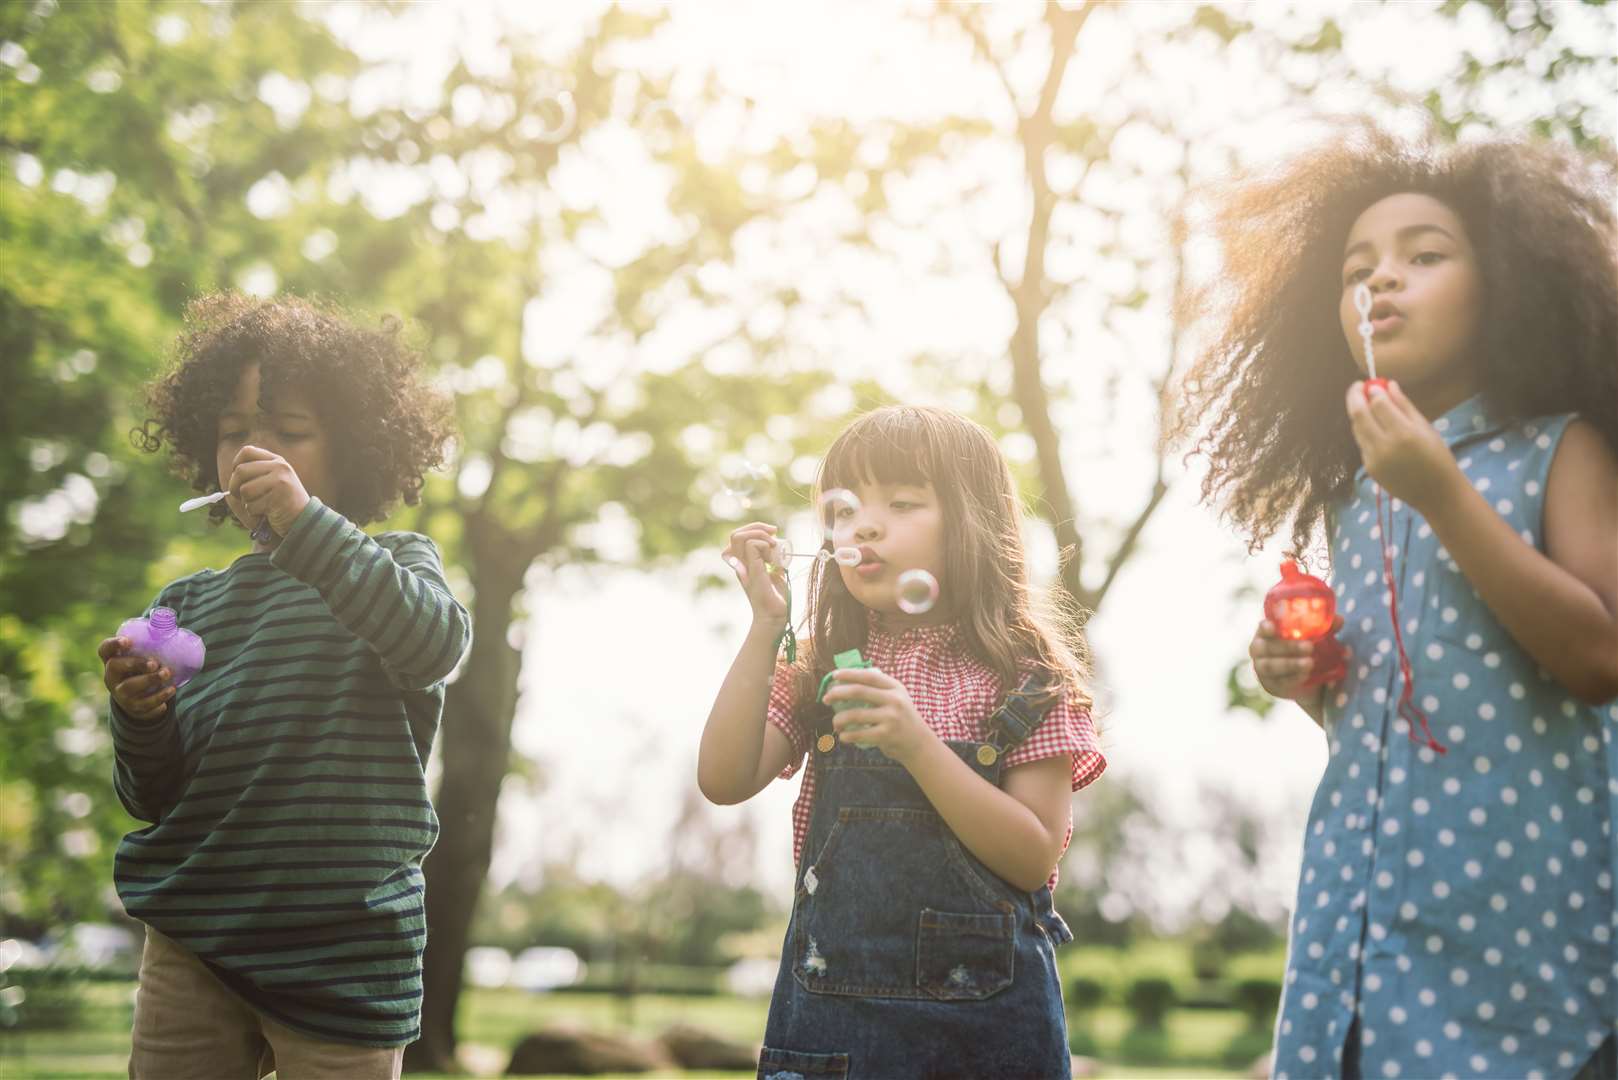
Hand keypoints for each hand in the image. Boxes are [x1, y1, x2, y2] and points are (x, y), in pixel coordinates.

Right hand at [98, 636, 174, 720]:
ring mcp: (120, 693)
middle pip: (115, 667)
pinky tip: (171, 690)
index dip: (113, 644)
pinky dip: (159, 698)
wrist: (138, 699)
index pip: (104, 650)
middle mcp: (112, 677)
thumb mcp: (142, 656)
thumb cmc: (142, 670)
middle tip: (155, 663)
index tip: (128, 641)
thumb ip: (151, 643)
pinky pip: (144, 704)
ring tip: (168, 673)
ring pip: (129, 688)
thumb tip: (171, 620)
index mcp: (112, 660)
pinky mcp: (132, 707)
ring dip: (150, 680)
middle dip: (135, 664)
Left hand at [225, 445, 309, 541]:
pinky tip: (268, 513)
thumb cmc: (280, 504)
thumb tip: (228, 485)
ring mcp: (280, 480)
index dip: (236, 464)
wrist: (303, 520)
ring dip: (247, 503)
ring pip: (244, 490)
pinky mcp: (279, 497)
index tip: (239, 478)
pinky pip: (252, 506)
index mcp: (276, 461)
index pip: (247, 451)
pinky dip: (254, 514)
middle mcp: (279, 467)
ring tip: (260, 506)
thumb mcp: (268, 484)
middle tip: (242, 498)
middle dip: (235, 487)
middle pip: (240, 471)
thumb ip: (251, 477)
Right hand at [724, 522, 787, 625]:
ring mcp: (743, 567)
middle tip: (774, 532)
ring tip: (773, 546)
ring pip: (738, 536)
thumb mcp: (775, 572)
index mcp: (744, 563)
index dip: (754, 529)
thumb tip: (780, 547)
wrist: (774, 617)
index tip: (773, 533)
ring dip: (760, 534)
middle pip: (735, 534)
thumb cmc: (776, 598)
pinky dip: (765, 545)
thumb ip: (773, 560)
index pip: (738, 538)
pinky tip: (774, 558)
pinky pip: (752, 545)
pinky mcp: (752, 570)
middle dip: (756, 526)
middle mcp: (740, 564)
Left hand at [823, 667, 932, 764]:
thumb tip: (850, 678)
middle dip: (837, 694)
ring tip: (835, 723)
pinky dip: (847, 736)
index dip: (849, 674)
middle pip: (859, 692)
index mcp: (895, 687)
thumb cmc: (902, 718)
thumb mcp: (898, 697)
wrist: (919, 743)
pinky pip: (859, 734)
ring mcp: (891, 718)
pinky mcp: (886, 735)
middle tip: (825, 699)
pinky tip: (843, 736)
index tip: (834, 676)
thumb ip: (880, 688)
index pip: (869, 675)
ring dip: (839, 719)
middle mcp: (895, 700)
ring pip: (855, 715)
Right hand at [1249, 616, 1343, 706]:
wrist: (1307, 679)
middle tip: (1309, 646)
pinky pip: (1279, 681)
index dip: (1265, 627)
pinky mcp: (1270, 684)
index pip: (1262, 628)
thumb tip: (1338, 620)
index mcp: (1268, 633)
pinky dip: (1293, 678)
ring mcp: (1262, 668)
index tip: (1273, 627)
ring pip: (1271, 666)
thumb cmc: (1306, 650)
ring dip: (1290, 664)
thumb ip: (1324, 628)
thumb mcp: (1316, 638)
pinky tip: (1305, 676)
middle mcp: (1259, 649)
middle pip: (1267, 647)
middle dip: (1288, 647)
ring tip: (1310, 663)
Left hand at [1345, 380, 1463, 511]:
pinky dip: (1364, 431)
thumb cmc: (1438, 457)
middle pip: (1358, 415)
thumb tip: (1388, 385)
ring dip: (1358, 414)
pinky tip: (1375, 428)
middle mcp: (1384, 446)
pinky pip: (1362, 443)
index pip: (1377, 404)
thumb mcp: (1425, 428)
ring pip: (1357, 429)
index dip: (1373, 391)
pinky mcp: (1369, 469)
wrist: (1437, 493)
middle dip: (1354, 397)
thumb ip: (1404, 405)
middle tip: (1357, 386)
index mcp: (1403, 433)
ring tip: (1367, 405)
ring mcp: (1373, 459)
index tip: (1372, 383)